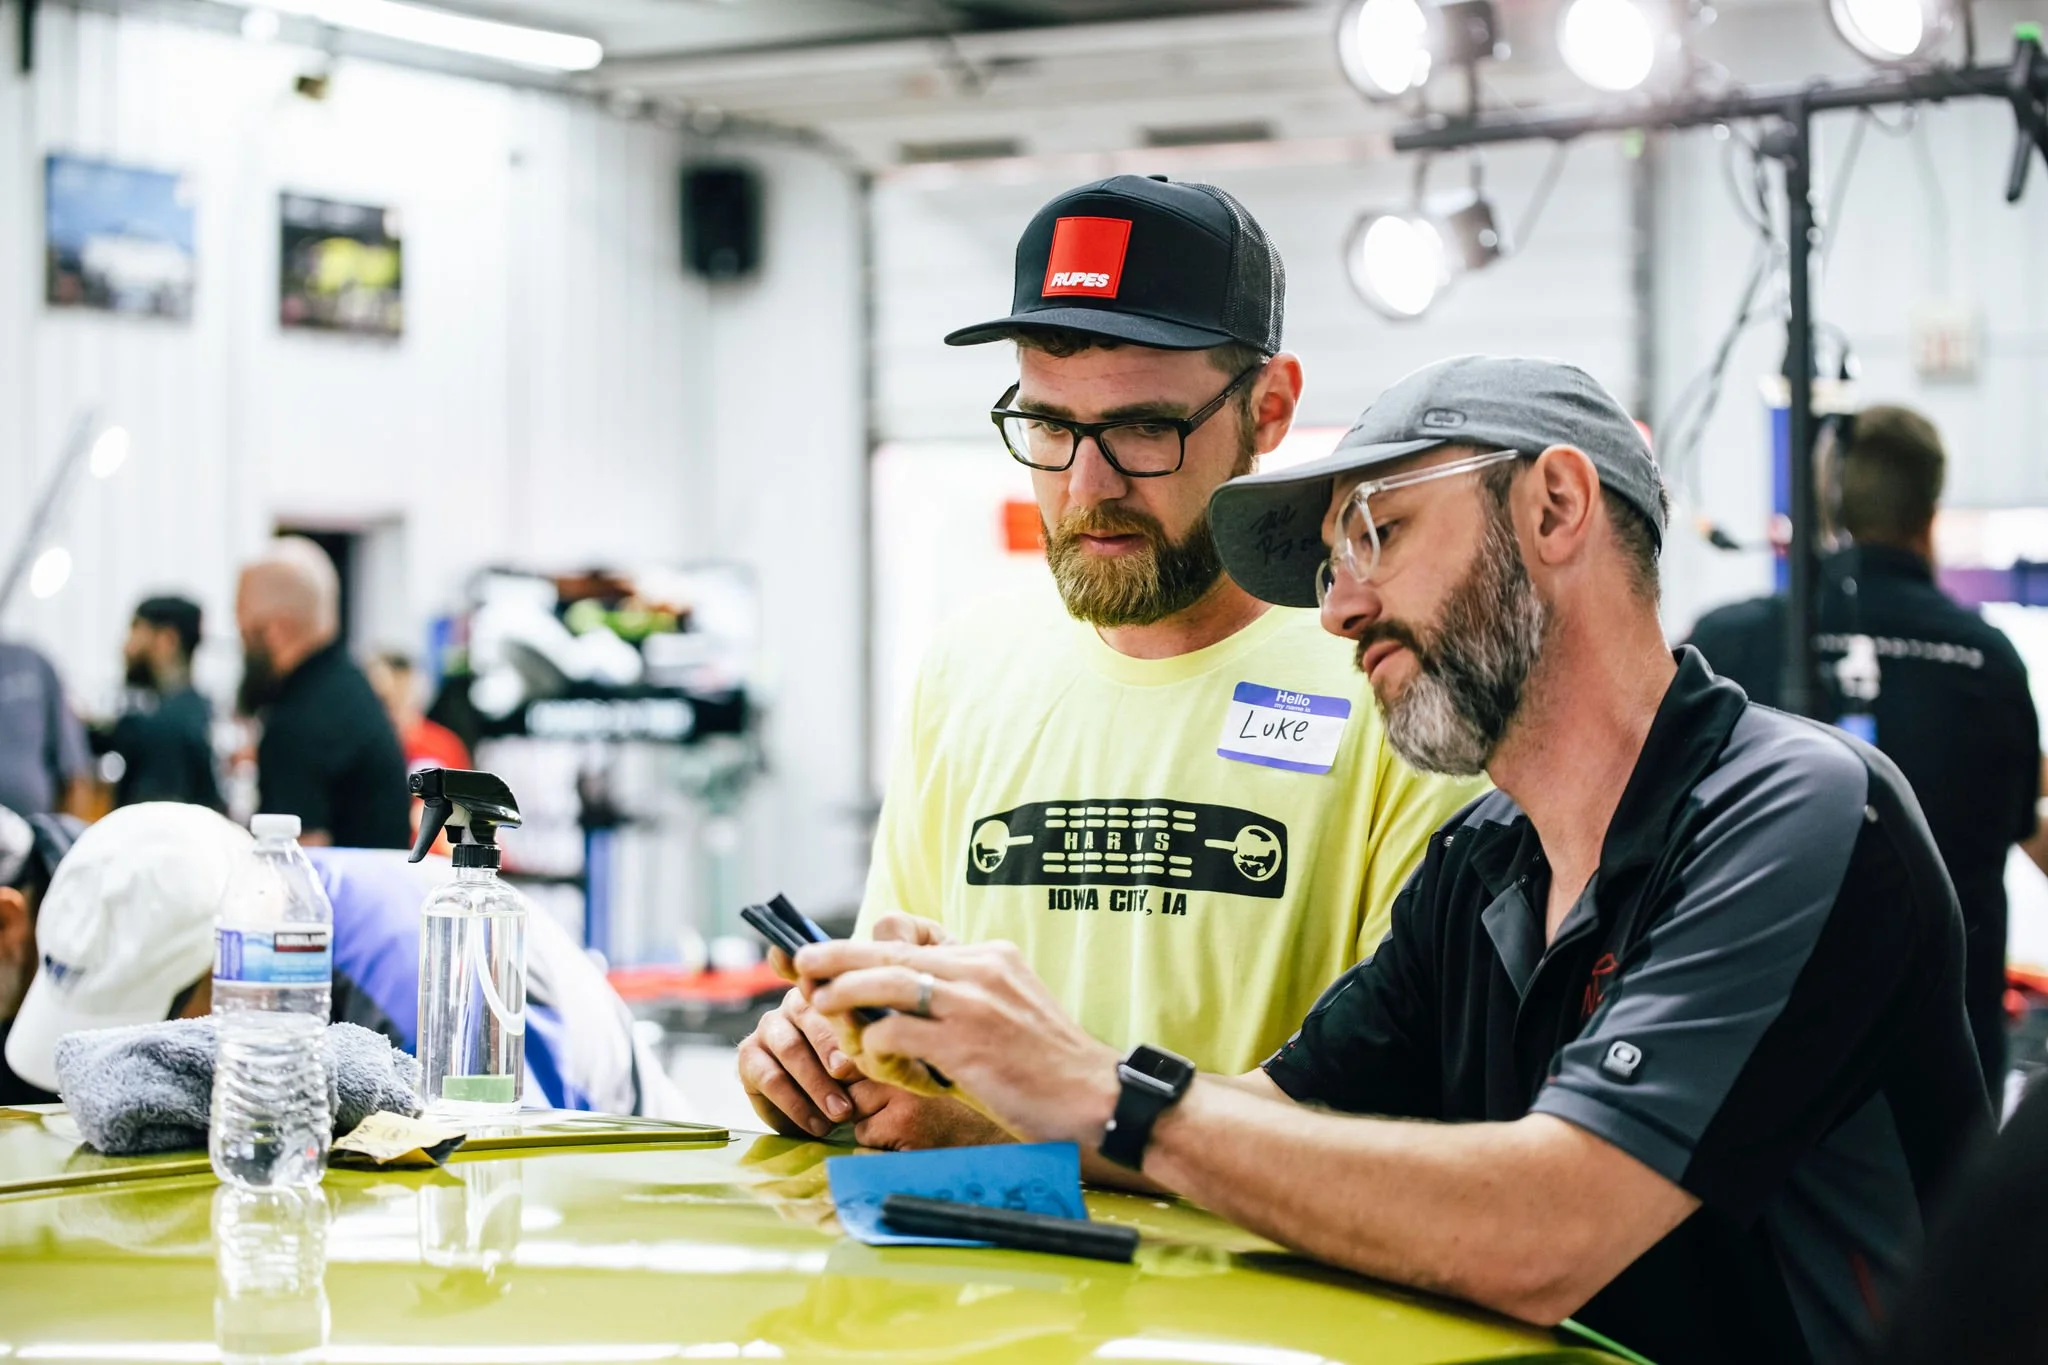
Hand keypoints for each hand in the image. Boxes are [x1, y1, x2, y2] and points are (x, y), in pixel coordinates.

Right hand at [740, 912, 954, 1138]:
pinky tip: (817, 1125)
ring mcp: (768, 1028)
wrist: (875, 1108)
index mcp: (828, 985)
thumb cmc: (890, 1057)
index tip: (823, 987)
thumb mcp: (904, 1023)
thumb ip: (897, 978)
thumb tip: (889, 928)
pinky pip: (765, 1076)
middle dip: (829, 1045)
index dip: (813, 972)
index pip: (817, 969)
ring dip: (815, 1084)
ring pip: (787, 1048)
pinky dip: (793, 1103)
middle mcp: (793, 1001)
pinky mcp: (750, 1061)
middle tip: (849, 1072)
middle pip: (805, 1013)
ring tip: (842, 1112)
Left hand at [797, 938, 1120, 1148]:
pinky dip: (873, 1045)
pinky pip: (896, 1032)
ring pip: (886, 980)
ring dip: (842, 990)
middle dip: (837, 953)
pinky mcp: (966, 1044)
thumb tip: (902, 1007)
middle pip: (889, 946)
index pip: (915, 932)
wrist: (1098, 1097)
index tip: (840, 956)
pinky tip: (872, 1060)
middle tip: (801, 960)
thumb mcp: (1008, 1011)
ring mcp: (973, 1003)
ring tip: (815, 1000)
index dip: (871, 941)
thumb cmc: (1048, 1066)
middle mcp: (980, 968)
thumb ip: (962, 998)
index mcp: (990, 956)